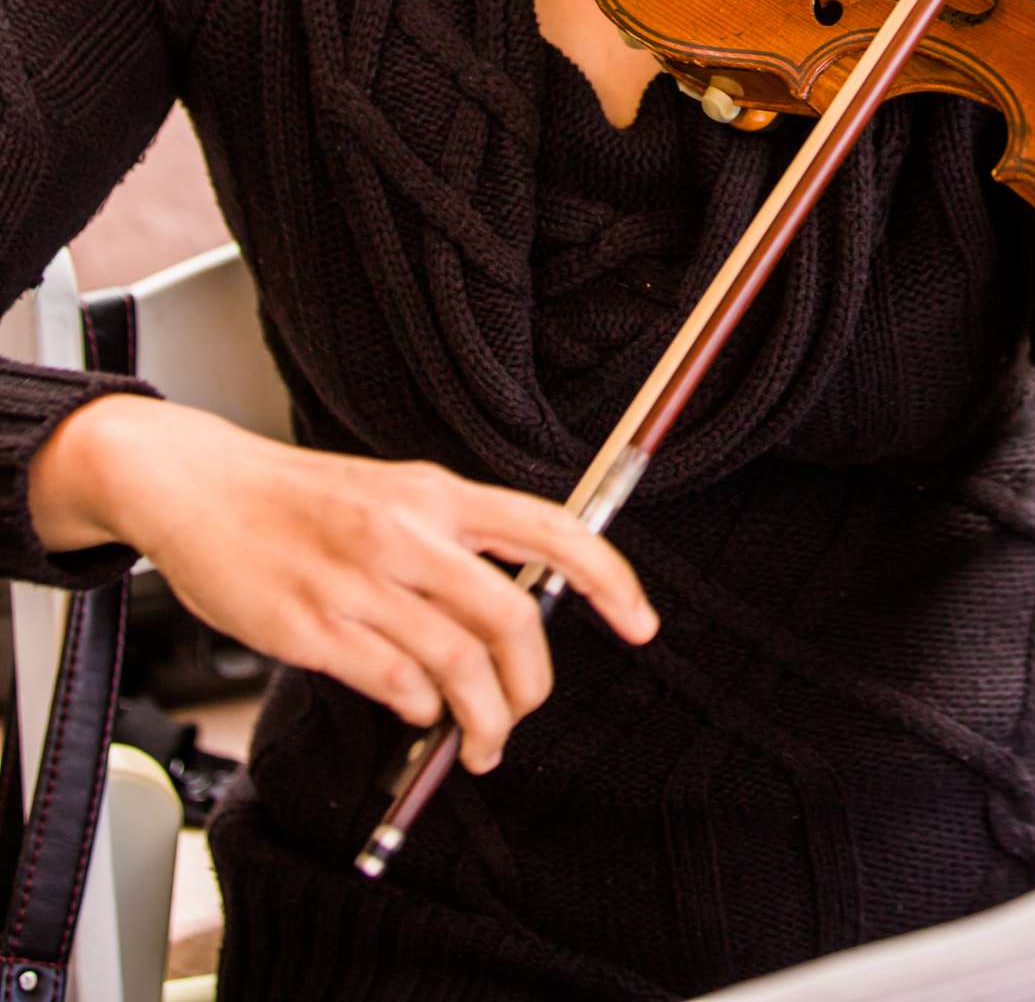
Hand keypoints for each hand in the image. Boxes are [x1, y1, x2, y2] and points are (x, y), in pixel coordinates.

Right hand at [29, 398, 657, 771]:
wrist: (200, 486)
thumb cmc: (302, 499)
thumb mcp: (395, 493)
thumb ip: (456, 540)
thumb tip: (522, 606)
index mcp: (437, 493)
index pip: (551, 530)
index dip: (610, 579)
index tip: (641, 623)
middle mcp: (407, 532)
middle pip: (512, 619)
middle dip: (533, 684)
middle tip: (523, 710)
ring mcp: (359, 582)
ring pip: (458, 668)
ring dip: (484, 721)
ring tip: (481, 741)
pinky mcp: (311, 628)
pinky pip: (394, 685)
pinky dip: (419, 710)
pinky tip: (414, 709)